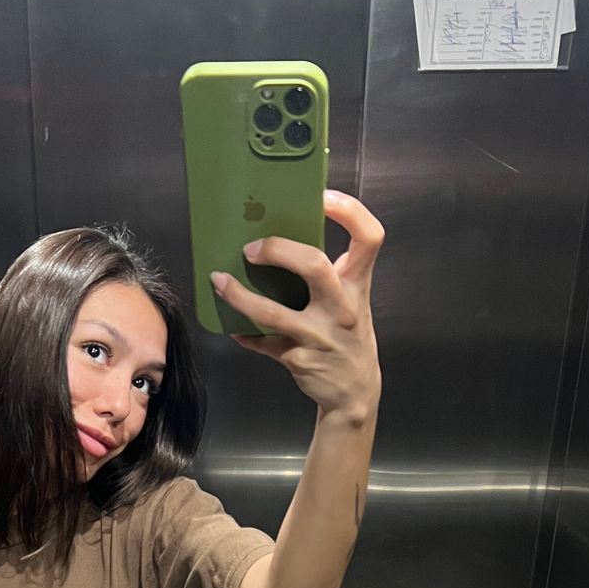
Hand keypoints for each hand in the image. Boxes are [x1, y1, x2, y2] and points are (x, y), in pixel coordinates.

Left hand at [211, 189, 383, 419]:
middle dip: (278, 250)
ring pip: (273, 313)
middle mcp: (342, 308)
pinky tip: (234, 327)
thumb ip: (332, 272)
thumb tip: (284, 241)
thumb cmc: (348, 334)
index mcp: (358, 285)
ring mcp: (319, 336)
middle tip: (251, 249)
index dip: (349, 211)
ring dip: (240, 296)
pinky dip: (245, 334)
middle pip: (313, 266)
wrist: (355, 390)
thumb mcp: (353, 300)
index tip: (323, 197)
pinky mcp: (298, 359)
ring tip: (220, 281)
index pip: (369, 237)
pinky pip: (263, 343)